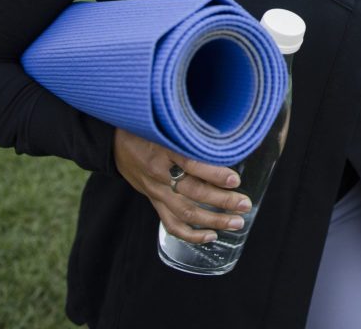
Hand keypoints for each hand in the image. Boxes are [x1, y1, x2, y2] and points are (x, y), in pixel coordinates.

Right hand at [113, 127, 249, 244]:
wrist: (115, 143)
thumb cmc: (147, 128)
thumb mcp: (166, 123)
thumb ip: (190, 132)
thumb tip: (225, 138)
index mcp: (163, 150)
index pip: (191, 164)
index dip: (213, 174)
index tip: (235, 179)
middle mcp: (159, 174)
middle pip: (193, 192)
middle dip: (222, 201)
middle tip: (245, 204)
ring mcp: (155, 191)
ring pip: (185, 212)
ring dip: (213, 220)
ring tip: (237, 222)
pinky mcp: (154, 201)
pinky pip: (171, 224)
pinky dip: (191, 234)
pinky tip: (211, 236)